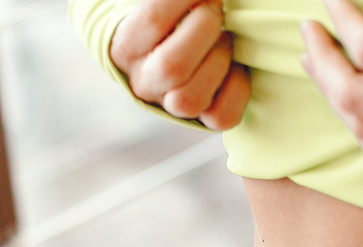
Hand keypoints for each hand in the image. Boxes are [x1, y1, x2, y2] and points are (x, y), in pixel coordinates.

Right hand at [111, 0, 250, 129]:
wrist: (162, 52)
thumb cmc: (164, 19)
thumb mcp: (156, 6)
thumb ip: (173, 2)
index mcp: (125, 47)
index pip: (154, 20)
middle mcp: (143, 82)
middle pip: (172, 67)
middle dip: (205, 28)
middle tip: (215, 8)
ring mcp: (171, 106)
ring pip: (191, 98)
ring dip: (220, 59)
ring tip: (224, 37)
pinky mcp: (201, 120)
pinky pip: (221, 117)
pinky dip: (237, 88)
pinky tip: (235, 66)